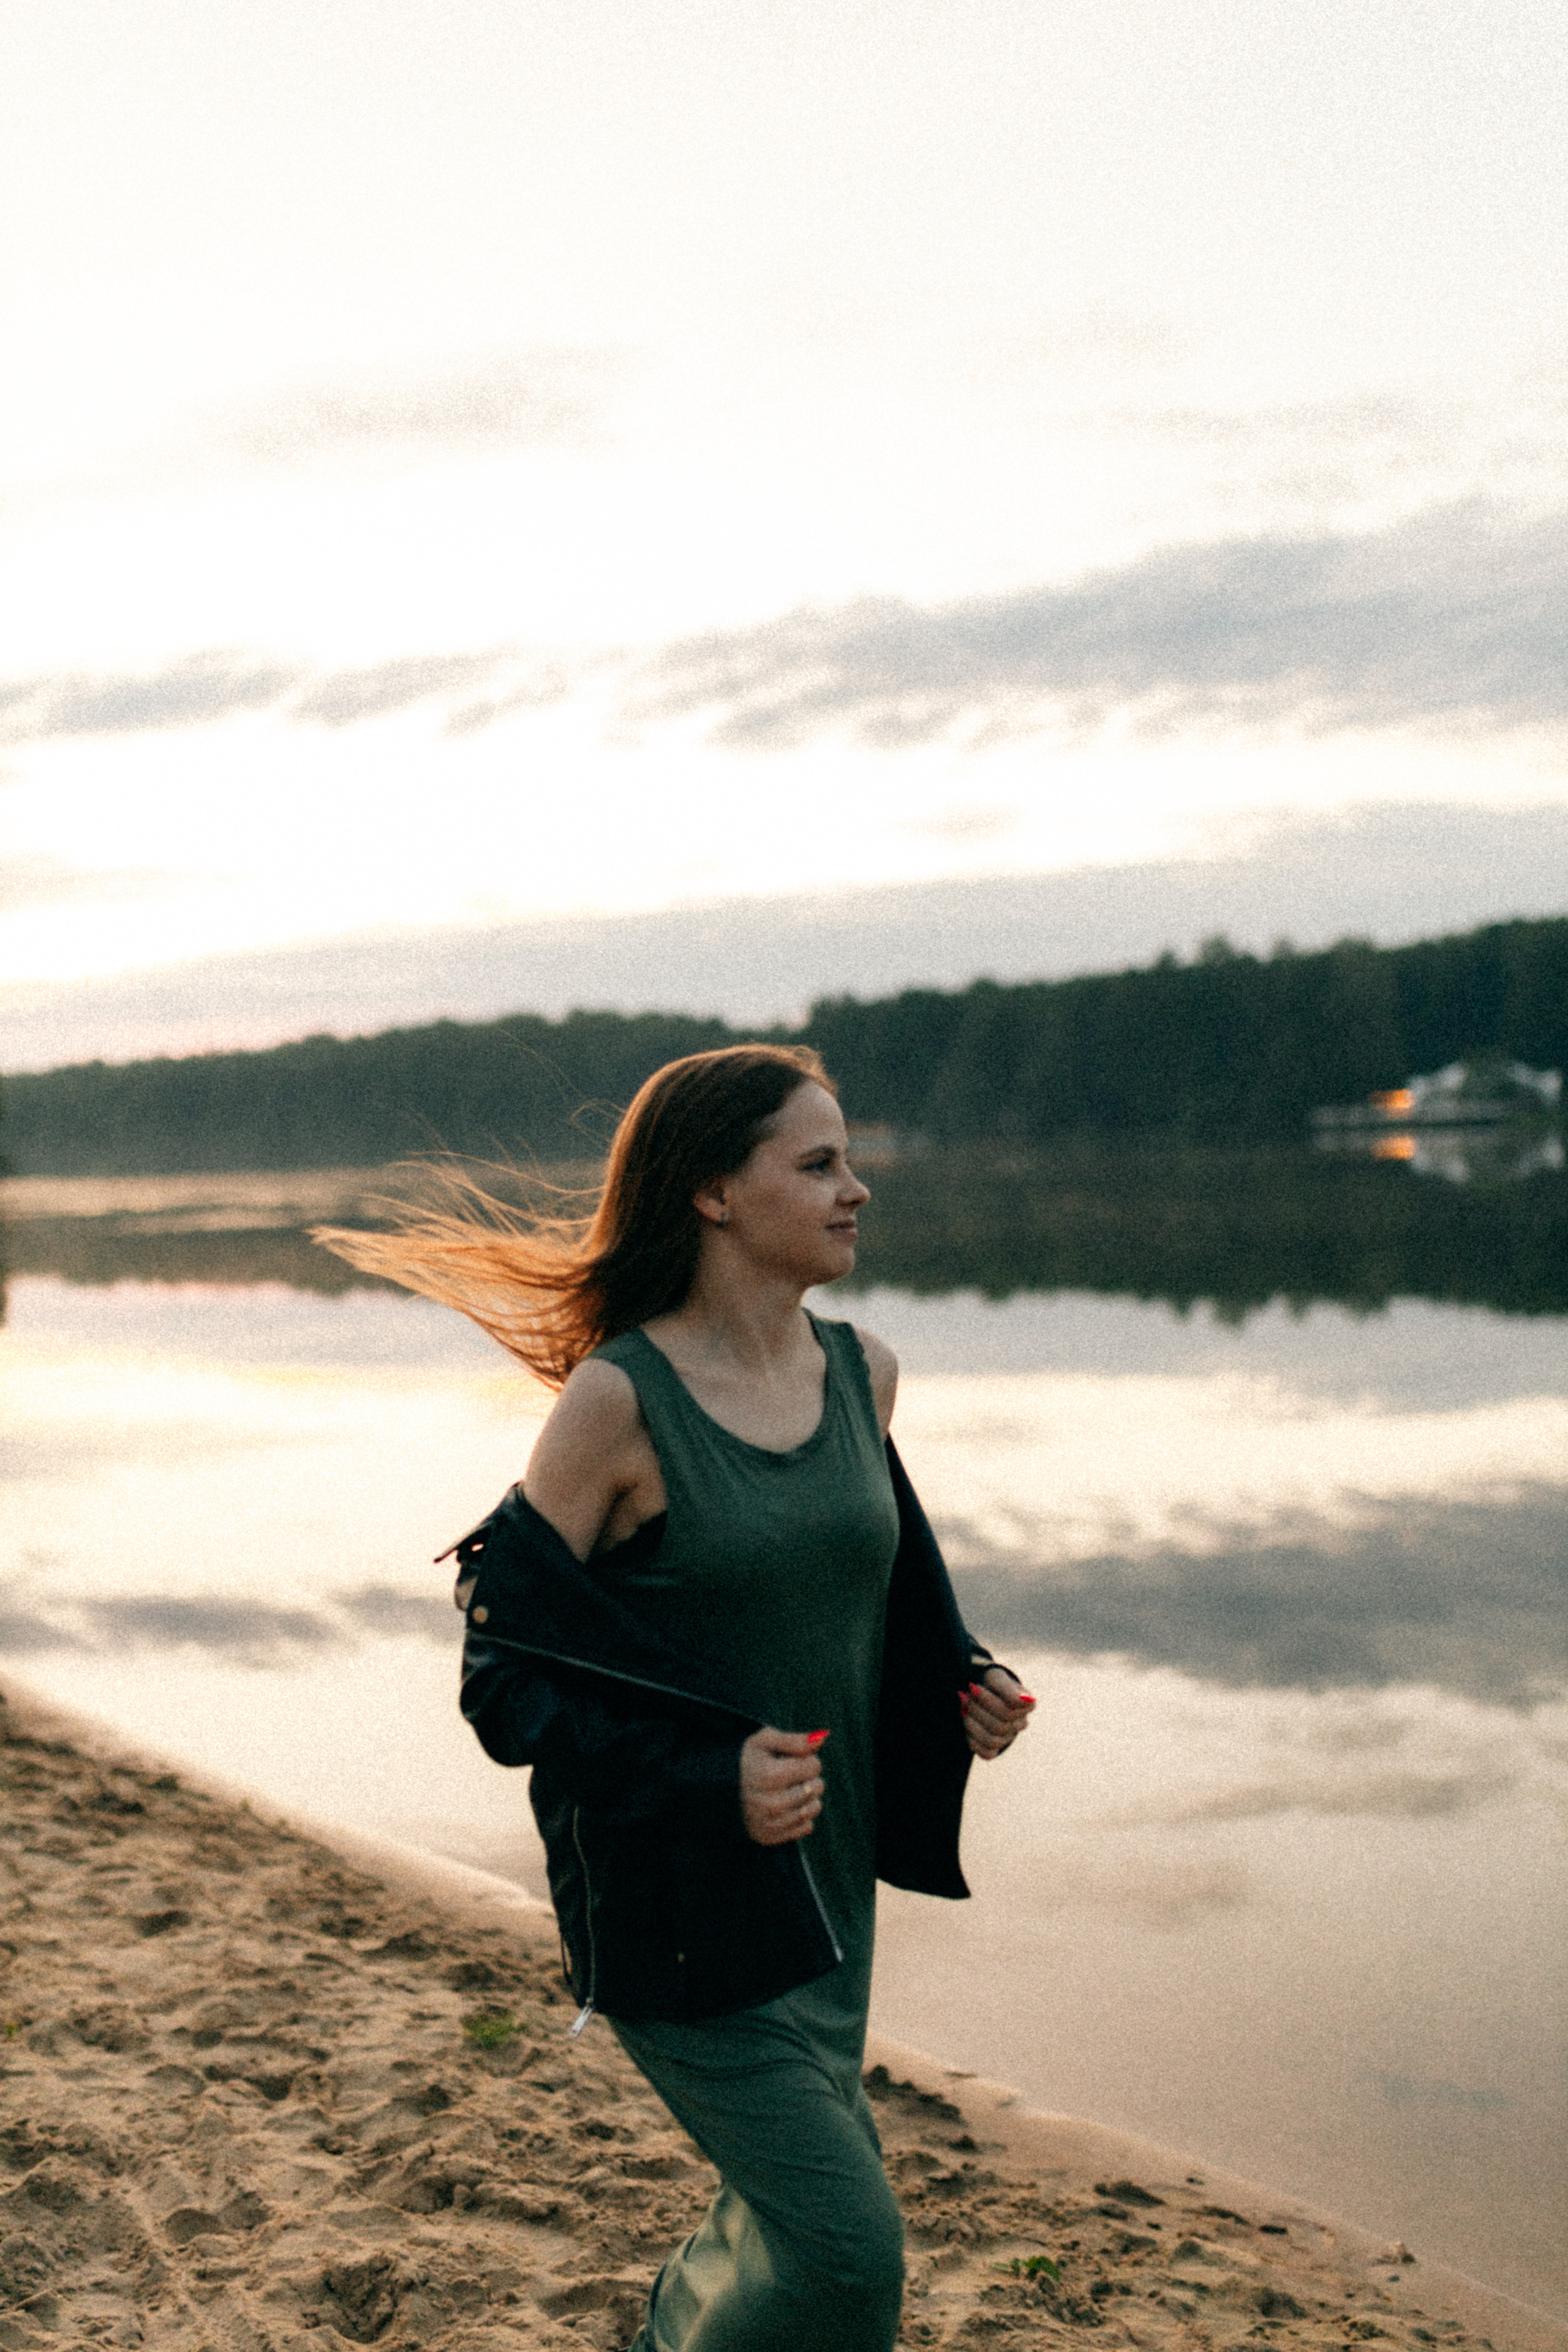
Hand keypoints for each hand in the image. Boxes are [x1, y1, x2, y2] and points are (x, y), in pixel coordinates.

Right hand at [740, 1725, 827, 1845]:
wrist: (719, 1790)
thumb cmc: (747, 1760)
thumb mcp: (765, 1741)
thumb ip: (796, 1740)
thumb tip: (824, 1736)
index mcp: (770, 1775)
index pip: (814, 1766)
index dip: (806, 1759)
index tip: (790, 1760)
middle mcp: (771, 1803)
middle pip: (816, 1787)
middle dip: (808, 1778)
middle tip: (789, 1776)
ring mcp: (770, 1823)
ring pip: (814, 1809)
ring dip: (808, 1797)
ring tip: (789, 1790)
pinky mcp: (770, 1837)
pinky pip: (806, 1828)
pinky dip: (801, 1817)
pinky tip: (785, 1807)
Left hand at [960, 1667, 1034, 1760]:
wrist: (979, 1691)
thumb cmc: (991, 1684)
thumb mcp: (996, 1678)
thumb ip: (1008, 1689)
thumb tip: (1027, 1699)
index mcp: (1027, 1705)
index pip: (1007, 1709)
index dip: (985, 1700)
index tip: (972, 1686)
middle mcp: (1021, 1724)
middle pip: (998, 1726)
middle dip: (975, 1709)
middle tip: (964, 1695)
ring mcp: (1009, 1738)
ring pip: (992, 1740)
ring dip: (972, 1723)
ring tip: (964, 1707)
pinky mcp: (995, 1749)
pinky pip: (986, 1753)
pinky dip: (972, 1738)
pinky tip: (967, 1721)